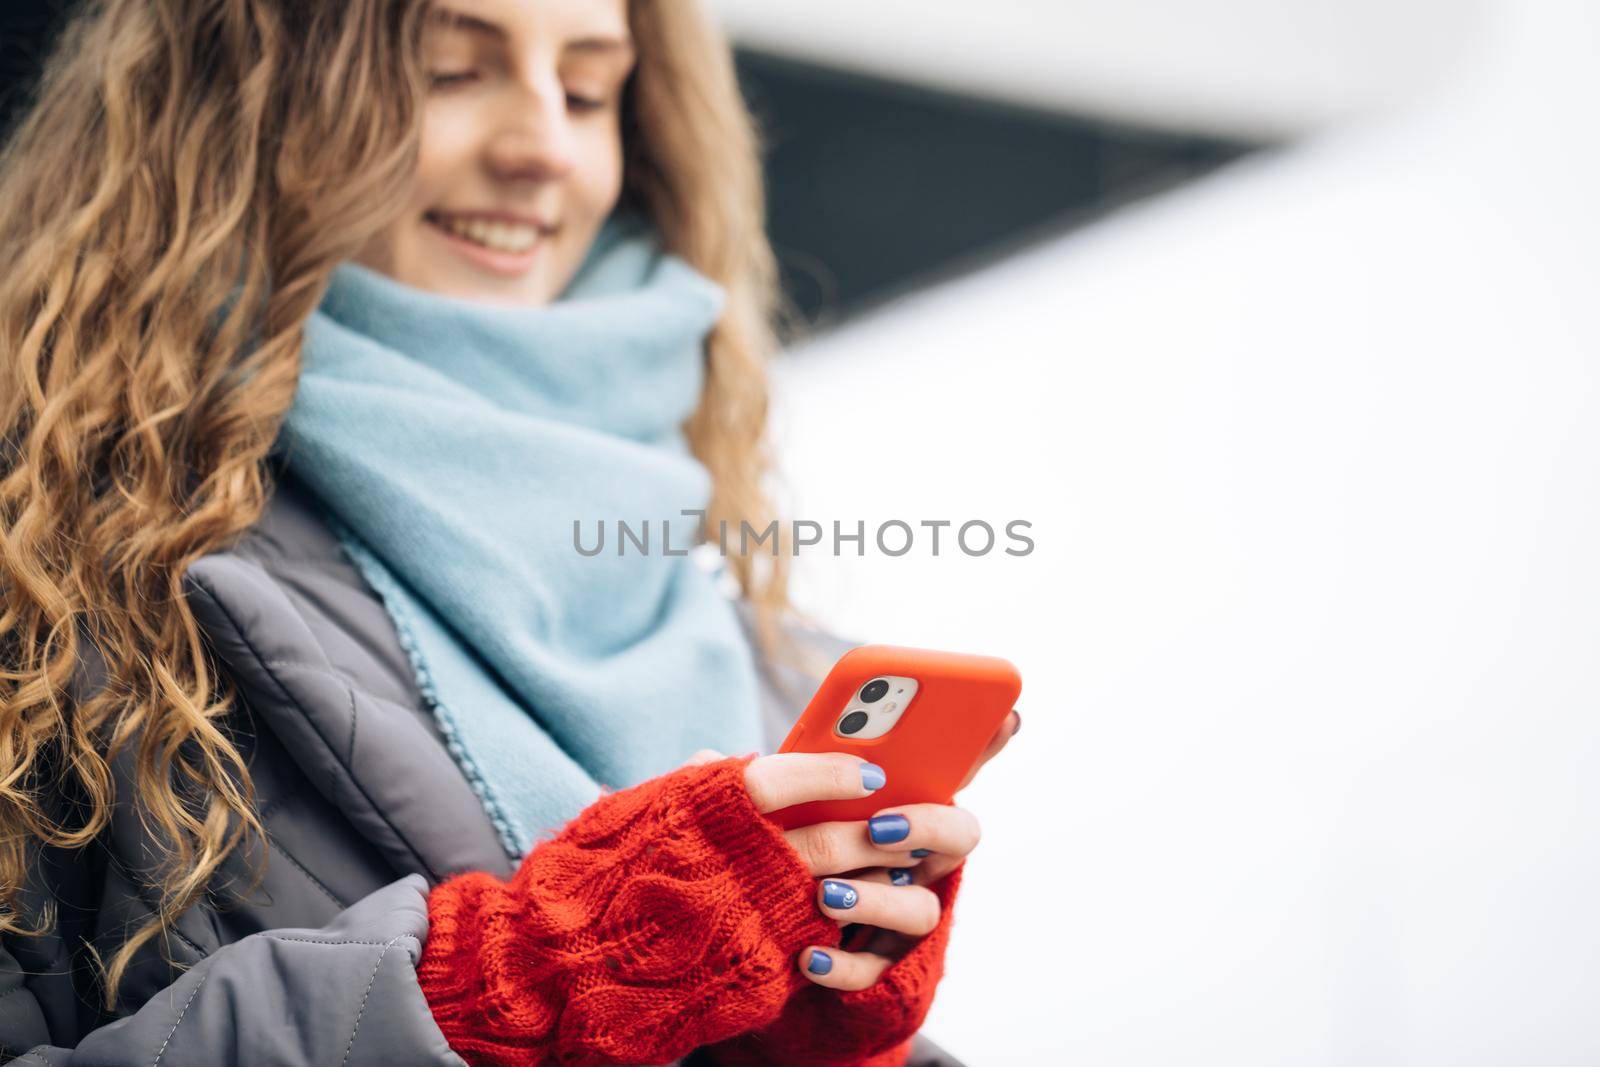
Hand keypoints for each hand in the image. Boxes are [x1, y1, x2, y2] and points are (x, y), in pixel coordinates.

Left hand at [680, 706, 1021, 991]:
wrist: (744, 937)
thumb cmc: (761, 849)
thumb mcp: (755, 807)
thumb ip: (748, 781)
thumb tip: (713, 756)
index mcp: (893, 799)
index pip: (952, 764)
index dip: (987, 738)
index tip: (1004, 714)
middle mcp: (913, 855)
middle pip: (960, 834)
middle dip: (930, 824)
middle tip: (881, 823)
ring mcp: (902, 910)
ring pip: (921, 907)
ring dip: (878, 899)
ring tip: (827, 894)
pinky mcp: (877, 962)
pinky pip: (874, 967)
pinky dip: (842, 962)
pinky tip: (805, 953)